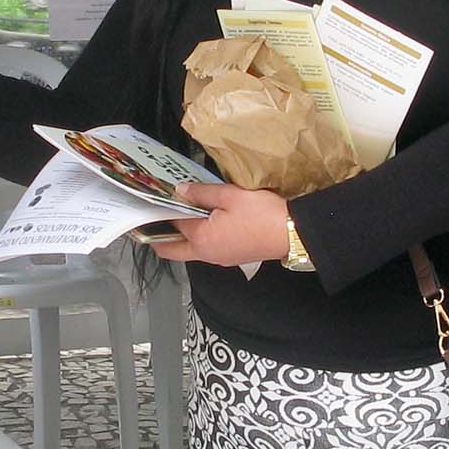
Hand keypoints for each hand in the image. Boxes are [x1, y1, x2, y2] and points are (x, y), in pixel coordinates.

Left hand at [158, 182, 294, 268]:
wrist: (293, 234)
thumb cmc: (262, 214)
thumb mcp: (230, 195)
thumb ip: (202, 193)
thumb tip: (180, 190)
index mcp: (201, 238)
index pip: (172, 224)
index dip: (163, 210)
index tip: (157, 198)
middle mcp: (205, 253)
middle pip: (171, 250)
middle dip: (159, 235)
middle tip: (155, 216)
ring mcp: (219, 258)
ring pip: (188, 251)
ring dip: (181, 236)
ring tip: (181, 212)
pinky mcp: (231, 257)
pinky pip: (205, 249)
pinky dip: (198, 237)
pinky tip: (205, 220)